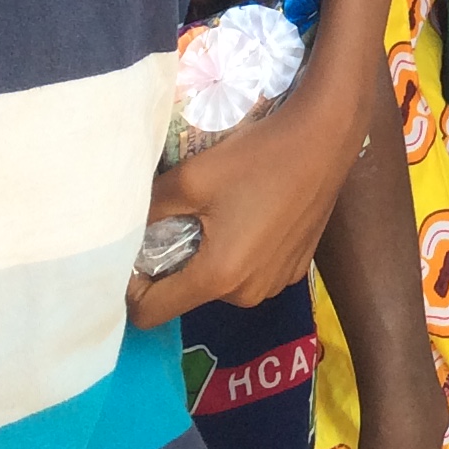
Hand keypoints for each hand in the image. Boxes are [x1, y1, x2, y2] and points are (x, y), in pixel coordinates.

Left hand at [126, 79, 357, 328]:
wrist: (325, 135)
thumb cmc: (257, 156)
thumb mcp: (190, 178)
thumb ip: (149, 211)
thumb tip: (123, 233)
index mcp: (218, 277)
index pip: (150, 313)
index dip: (132, 289)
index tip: (136, 255)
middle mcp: (248, 293)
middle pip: (188, 295)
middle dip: (178, 264)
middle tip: (185, 218)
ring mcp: (277, 283)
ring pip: (222, 283)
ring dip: (211, 258)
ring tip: (221, 212)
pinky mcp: (298, 269)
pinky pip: (252, 273)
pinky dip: (243, 252)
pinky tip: (254, 213)